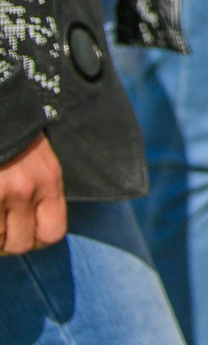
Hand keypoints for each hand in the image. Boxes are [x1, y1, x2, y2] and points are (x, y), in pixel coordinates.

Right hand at [0, 134, 64, 255]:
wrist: (0, 113)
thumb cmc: (17, 139)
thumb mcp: (41, 162)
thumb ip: (41, 193)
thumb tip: (31, 228)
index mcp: (49, 181)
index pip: (53, 232)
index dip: (37, 240)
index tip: (26, 235)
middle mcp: (26, 190)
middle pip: (22, 244)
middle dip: (9, 244)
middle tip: (2, 233)